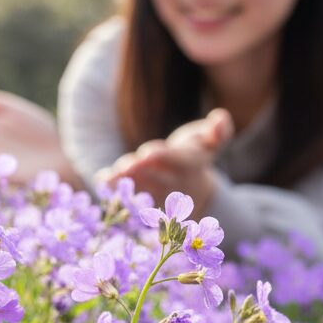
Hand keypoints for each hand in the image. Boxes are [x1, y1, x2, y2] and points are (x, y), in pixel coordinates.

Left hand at [102, 108, 233, 214]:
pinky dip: (115, 190)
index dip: (163, 156)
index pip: (178, 160)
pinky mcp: (146, 205)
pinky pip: (130, 198)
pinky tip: (101, 179)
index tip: (146, 152)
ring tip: (109, 175)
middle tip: (124, 165)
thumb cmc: (196, 155)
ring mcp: (160, 196)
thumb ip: (218, 131)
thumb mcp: (209, 142)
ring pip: (142, 189)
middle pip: (157, 177)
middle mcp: (176, 184)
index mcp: (191, 165)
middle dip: (140, 170)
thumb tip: (221, 118)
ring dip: (125, 183)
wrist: (193, 190)